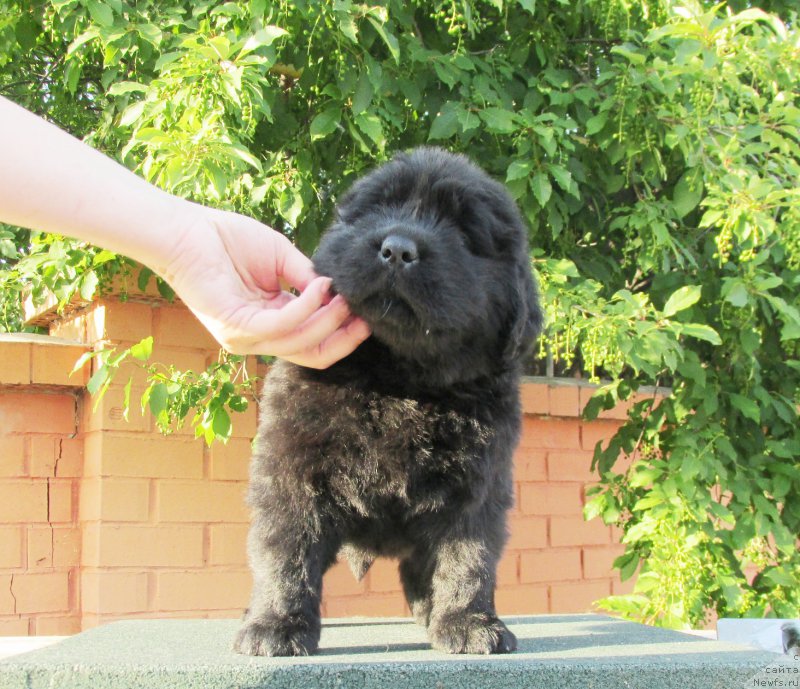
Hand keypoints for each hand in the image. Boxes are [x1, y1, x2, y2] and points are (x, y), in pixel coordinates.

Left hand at [160, 202, 369, 367]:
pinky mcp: (235, 327)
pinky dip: (306, 308)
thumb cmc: (229, 239)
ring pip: (299, 343)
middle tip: (368, 319)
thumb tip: (340, 292)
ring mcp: (246, 338)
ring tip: (345, 296)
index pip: (313, 342)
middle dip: (344, 339)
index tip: (368, 316)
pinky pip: (281, 326)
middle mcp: (259, 337)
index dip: (343, 334)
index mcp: (271, 321)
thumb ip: (310, 279)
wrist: (187, 230)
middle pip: (312, 355)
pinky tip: (320, 288)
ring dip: (328, 320)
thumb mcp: (283, 259)